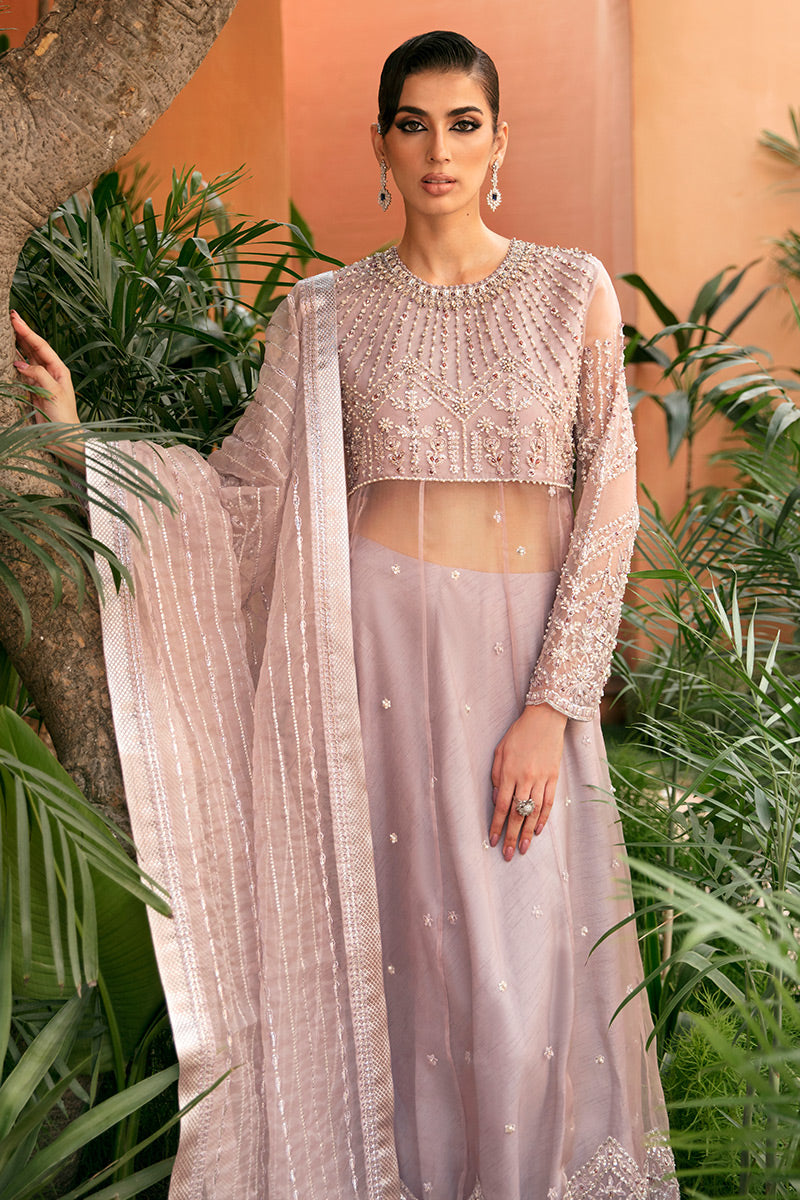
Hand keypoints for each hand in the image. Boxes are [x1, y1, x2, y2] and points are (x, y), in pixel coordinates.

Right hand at [11, 311, 78, 425]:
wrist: (63, 438)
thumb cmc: (64, 417)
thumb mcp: (54, 393)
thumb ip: (39, 375)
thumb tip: (21, 363)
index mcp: (58, 369)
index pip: (40, 346)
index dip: (27, 332)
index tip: (15, 318)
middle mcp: (50, 372)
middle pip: (33, 348)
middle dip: (21, 332)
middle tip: (9, 316)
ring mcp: (40, 380)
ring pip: (26, 357)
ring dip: (17, 343)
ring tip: (6, 329)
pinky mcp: (32, 390)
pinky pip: (21, 371)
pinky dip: (13, 360)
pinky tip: (7, 353)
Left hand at [490, 702, 566, 859]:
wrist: (545, 719)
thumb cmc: (518, 734)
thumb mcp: (500, 751)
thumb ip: (496, 776)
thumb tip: (496, 800)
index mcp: (509, 772)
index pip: (501, 806)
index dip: (497, 825)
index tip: (493, 841)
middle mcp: (525, 778)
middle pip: (518, 813)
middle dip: (512, 836)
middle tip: (508, 854)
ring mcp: (541, 779)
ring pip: (534, 812)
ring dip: (528, 833)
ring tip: (523, 849)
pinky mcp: (554, 777)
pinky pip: (549, 802)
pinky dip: (543, 818)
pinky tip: (538, 830)